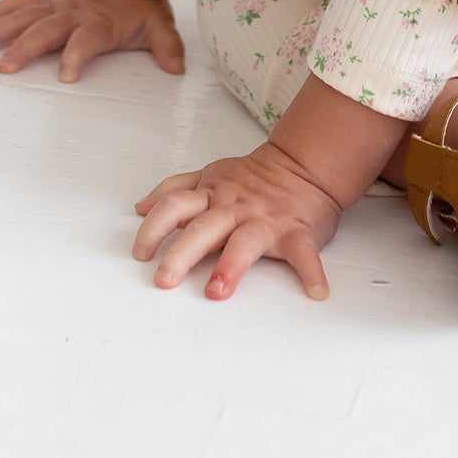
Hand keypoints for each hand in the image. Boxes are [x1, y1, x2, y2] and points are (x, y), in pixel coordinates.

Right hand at [0, 0, 184, 82]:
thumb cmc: (140, 2)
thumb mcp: (159, 24)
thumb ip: (167, 47)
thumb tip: (177, 67)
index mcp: (101, 21)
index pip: (88, 39)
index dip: (77, 55)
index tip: (66, 76)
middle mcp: (75, 12)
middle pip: (47, 28)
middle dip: (26, 47)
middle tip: (5, 67)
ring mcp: (57, 4)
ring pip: (24, 15)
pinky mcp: (46, 0)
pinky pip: (17, 3)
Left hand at [133, 142, 338, 300]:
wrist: (303, 165)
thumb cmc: (253, 178)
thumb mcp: (210, 175)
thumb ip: (175, 189)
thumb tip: (140, 207)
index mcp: (211, 196)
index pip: (174, 205)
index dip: (154, 227)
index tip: (141, 253)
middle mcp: (234, 209)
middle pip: (202, 229)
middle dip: (181, 254)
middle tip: (163, 280)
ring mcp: (265, 221)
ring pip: (245, 242)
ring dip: (231, 265)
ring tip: (217, 291)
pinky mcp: (296, 232)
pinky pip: (304, 253)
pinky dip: (311, 272)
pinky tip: (317, 292)